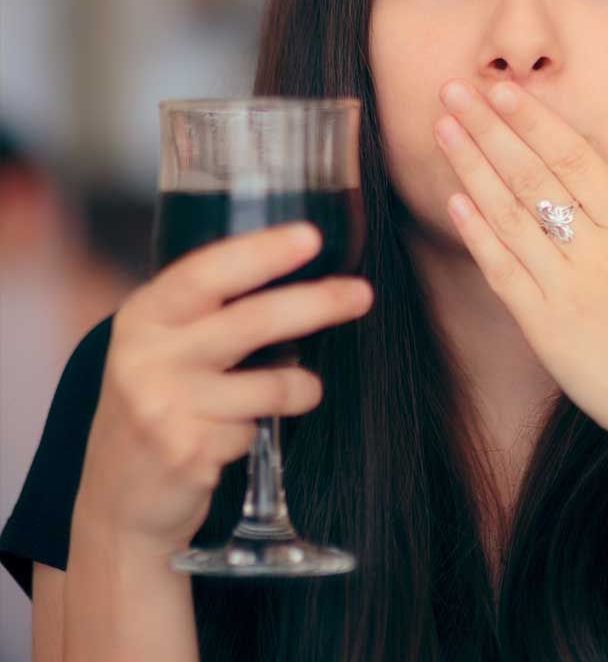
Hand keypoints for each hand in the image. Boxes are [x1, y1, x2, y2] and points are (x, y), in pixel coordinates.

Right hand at [75, 223, 372, 550]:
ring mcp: (165, 407)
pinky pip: (256, 429)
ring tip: (300, 390)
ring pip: (272, 382)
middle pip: (252, 321)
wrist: (120, 498)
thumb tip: (297, 265)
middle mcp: (147, 356)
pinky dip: (260, 429)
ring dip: (302, 387)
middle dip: (317, 303)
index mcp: (145, 316)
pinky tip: (235, 435)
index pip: (205, 273)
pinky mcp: (187, 451)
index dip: (261, 252)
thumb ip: (211, 310)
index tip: (311, 237)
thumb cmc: (160, 404)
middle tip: (361, 293)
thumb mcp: (165, 346)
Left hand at [434, 79, 607, 454]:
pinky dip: (478, 236)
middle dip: (490, 130)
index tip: (503, 88)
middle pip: (533, 178)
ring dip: (473, 171)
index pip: (576, 159)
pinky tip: (456, 204)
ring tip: (442, 131)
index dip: (535, 120)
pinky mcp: (548, 333)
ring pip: (509, 219)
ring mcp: (567, 293)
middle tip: (452, 89)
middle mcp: (598, 255)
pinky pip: (503, 275)